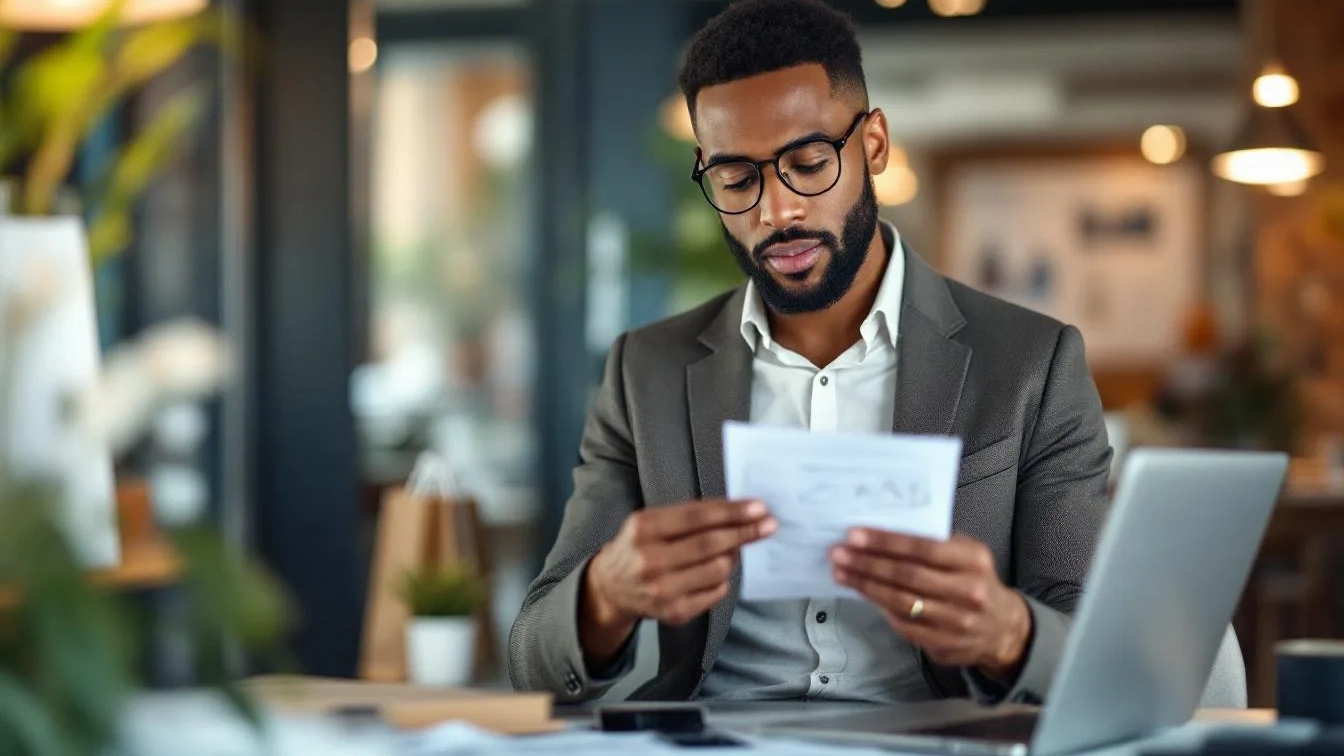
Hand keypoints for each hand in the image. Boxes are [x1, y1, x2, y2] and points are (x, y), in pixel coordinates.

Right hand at [580, 499, 776, 665]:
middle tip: (768, 525)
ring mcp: (662, 590)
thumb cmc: (637, 547)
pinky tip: (714, 572)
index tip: (758, 508)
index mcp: (644, 529)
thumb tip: (737, 512)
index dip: (732, 512)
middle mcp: (650, 560)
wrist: (611, 587)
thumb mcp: (651, 521)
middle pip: (710, 544)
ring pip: (718, 569)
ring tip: (731, 549)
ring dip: (732, 556)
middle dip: (745, 533)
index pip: (697, 518)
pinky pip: (716, 592)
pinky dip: (722, 579)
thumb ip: (688, 515)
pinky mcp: (674, 612)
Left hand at [831, 530, 1031, 680]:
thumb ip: (933, 545)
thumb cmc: (975, 581)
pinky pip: (903, 624)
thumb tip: (881, 535)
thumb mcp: (966, 555)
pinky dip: (879, 607)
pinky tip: (863, 594)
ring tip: (841, 572)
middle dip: (867, 563)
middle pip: (908, 575)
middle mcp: (968, 591)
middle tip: (838, 553)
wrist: (1004, 629)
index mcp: (973, 560)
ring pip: (901, 602)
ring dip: (866, 586)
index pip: (923, 548)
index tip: (855, 535)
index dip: (886, 542)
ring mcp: (957, 621)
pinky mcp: (944, 644)